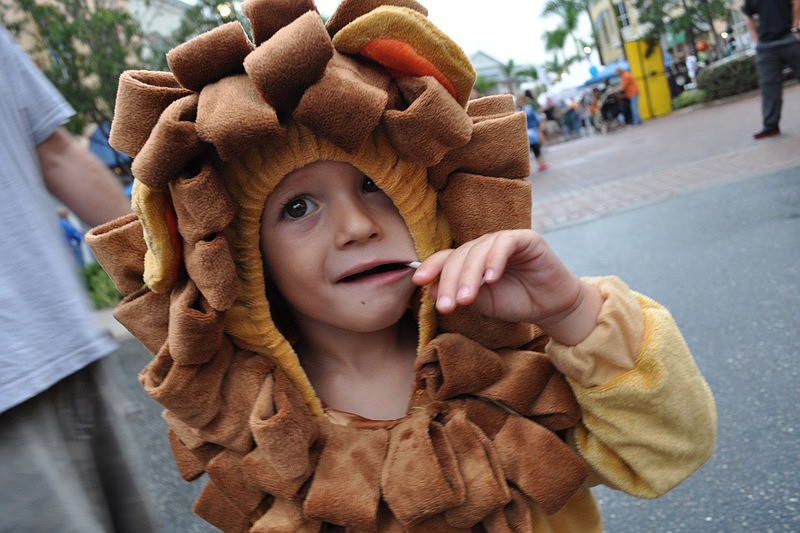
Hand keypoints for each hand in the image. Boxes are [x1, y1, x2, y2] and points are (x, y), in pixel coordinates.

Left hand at [412, 230, 602, 344]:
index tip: (418, 282)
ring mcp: (504, 240)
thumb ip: (460, 293)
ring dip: (470, 276)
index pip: (446, 258)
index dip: (431, 267)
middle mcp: (484, 246)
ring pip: (478, 250)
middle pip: (459, 256)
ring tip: (467, 299)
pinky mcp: (525, 238)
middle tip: (447, 306)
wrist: (551, 307)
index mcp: (470, 259)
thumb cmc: (515, 302)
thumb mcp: (482, 302)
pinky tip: (491, 279)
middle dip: (450, 282)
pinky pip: (504, 244)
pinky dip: (495, 261)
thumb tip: (430, 289)